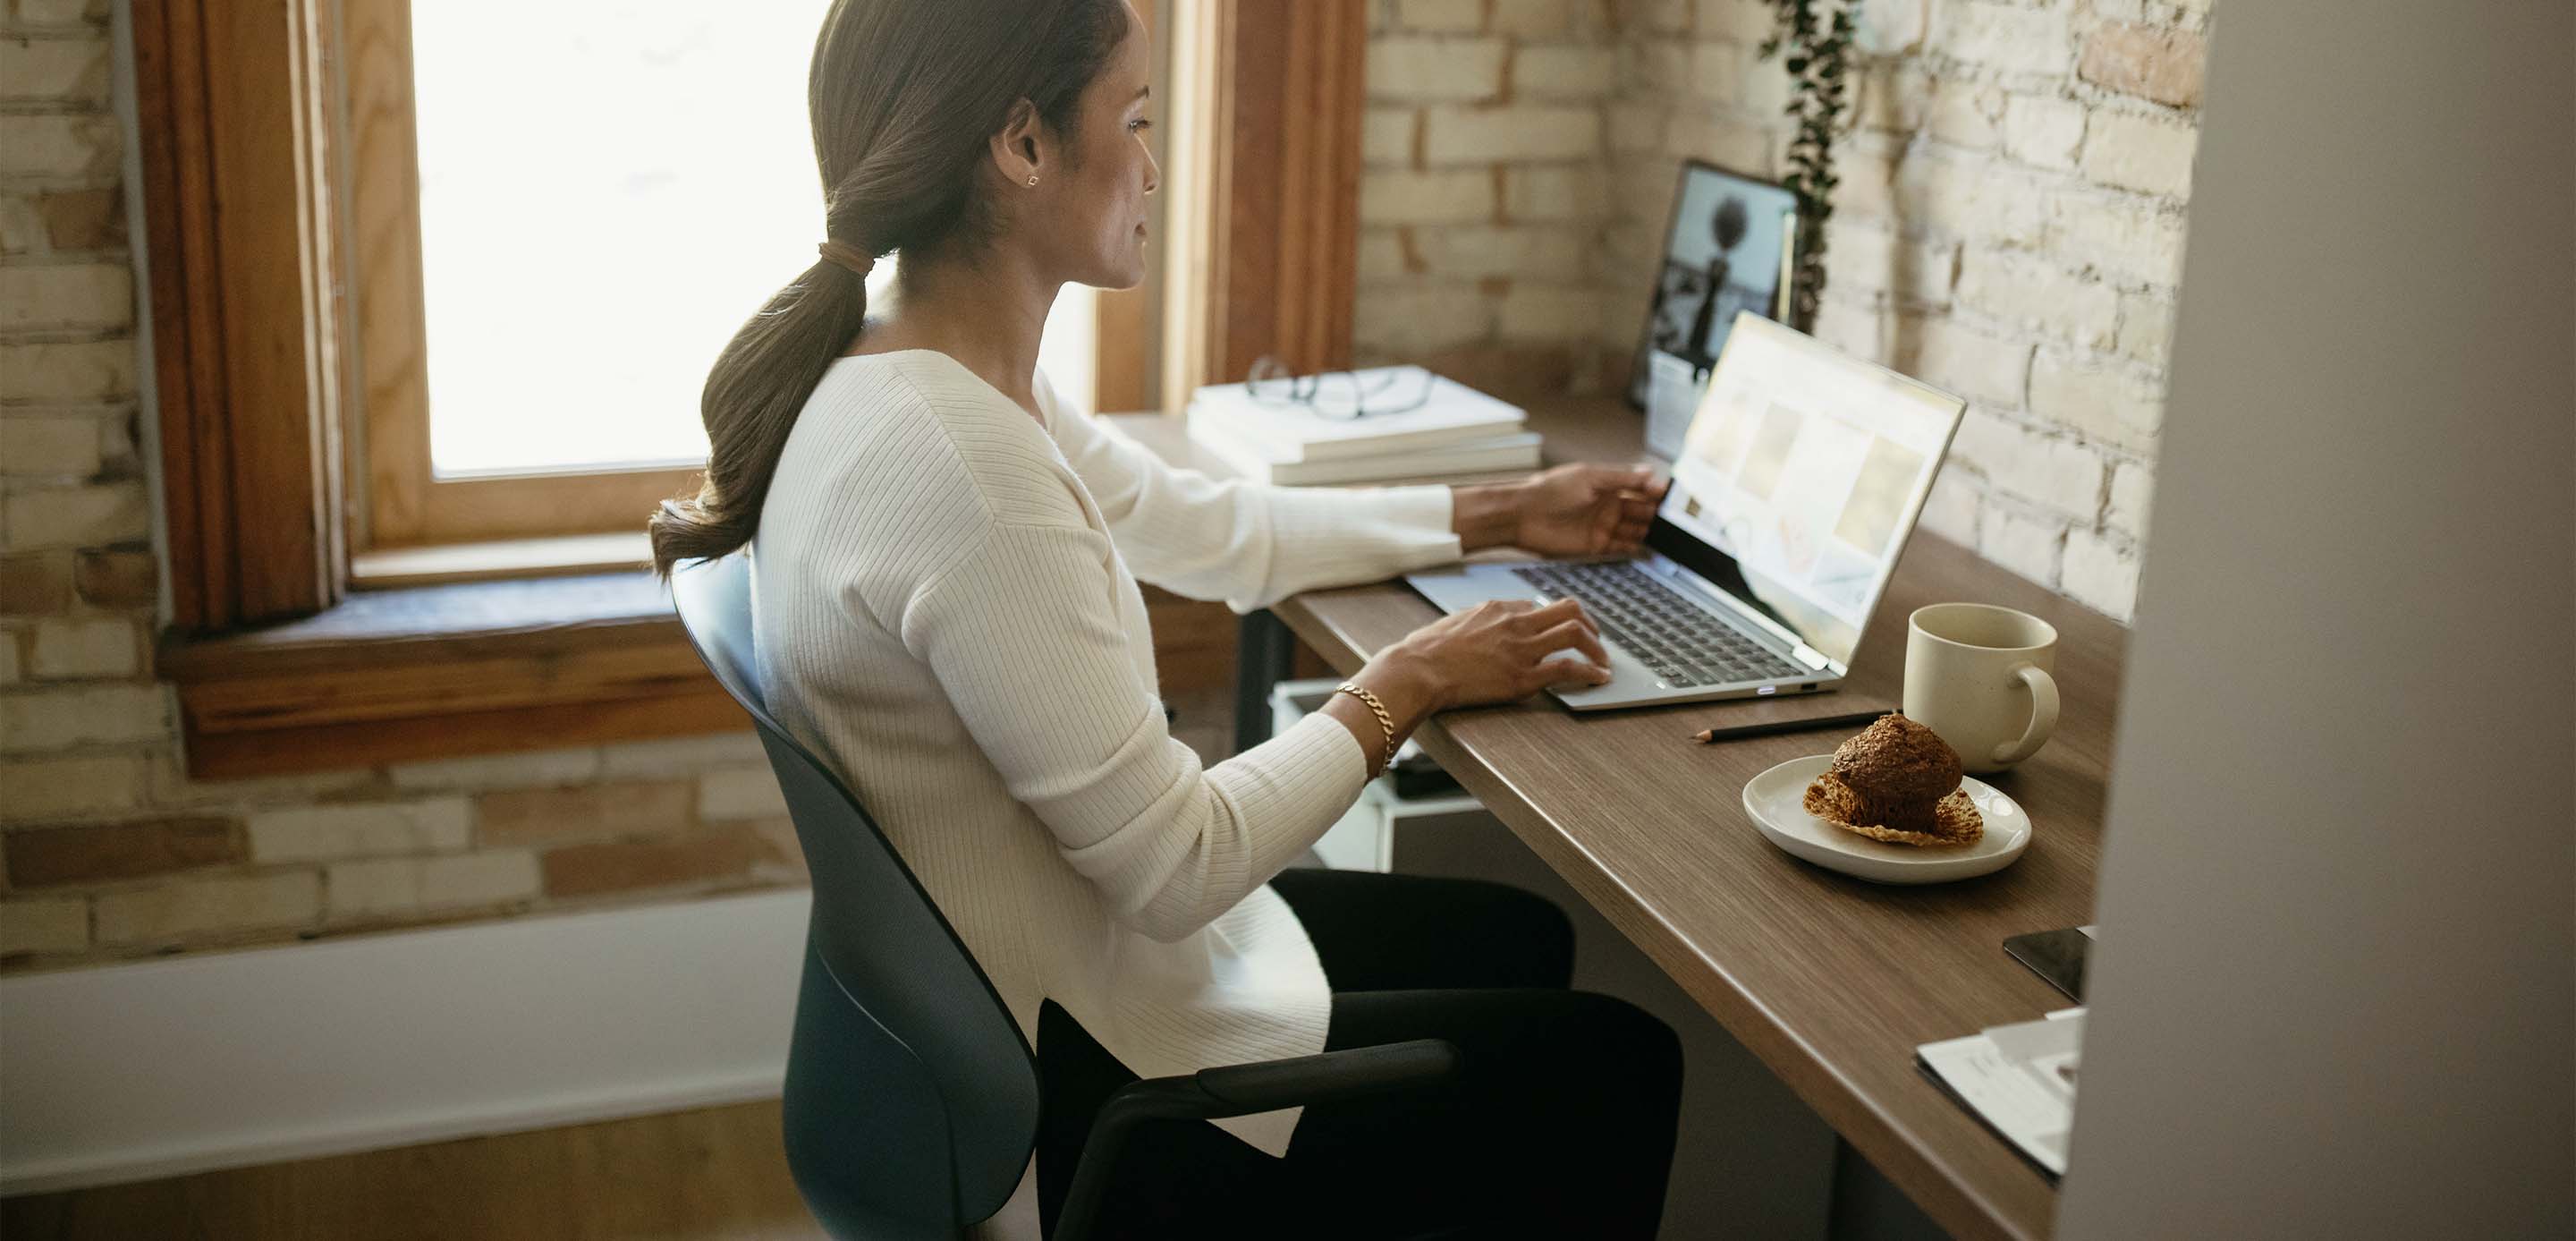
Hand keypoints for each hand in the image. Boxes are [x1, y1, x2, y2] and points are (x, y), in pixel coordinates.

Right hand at [1362, 596, 1611, 714]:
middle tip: (1595, 639)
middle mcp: (1515, 622)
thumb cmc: (1425, 651)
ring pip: (1575, 633)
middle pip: (1569, 609)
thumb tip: (1479, 625)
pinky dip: (1591, 672)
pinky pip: (1568, 668)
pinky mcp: (1523, 677)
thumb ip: (1476, 621)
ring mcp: (1521, 648)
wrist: (1417, 669)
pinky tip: (1600, 678)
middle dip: (1589, 624)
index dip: (1553, 621)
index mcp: (1498, 608)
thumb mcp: (1454, 623)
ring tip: (1603, 661)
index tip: (1559, 633)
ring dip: (1596, 647)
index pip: (1538, 607)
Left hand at [1513, 463, 1666, 556]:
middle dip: (1656, 512)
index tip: (1670, 496)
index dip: (1655, 491)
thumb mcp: (1589, 477)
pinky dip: (1636, 547)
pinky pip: (1622, 547)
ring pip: (1634, 529)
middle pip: (1640, 509)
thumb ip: (1621, 477)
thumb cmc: (1549, 490)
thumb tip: (1649, 472)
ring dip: (1650, 530)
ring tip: (1668, 533)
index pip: (1638, 487)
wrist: (1522, 515)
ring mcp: (1602, 525)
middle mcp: (1607, 504)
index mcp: (1606, 484)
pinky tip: (1649, 547)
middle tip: (1674, 518)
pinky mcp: (1596, 544)